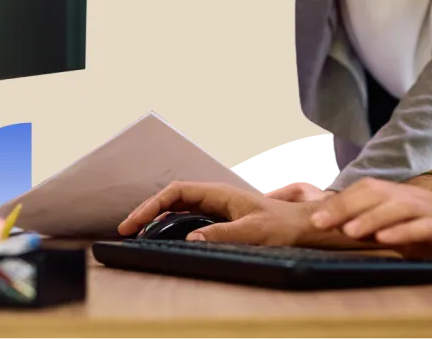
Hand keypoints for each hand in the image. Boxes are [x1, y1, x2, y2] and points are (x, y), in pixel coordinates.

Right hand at [118, 182, 343, 247]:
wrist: (304, 226)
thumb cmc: (282, 226)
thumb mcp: (253, 231)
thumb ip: (222, 234)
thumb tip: (191, 238)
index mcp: (220, 193)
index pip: (176, 192)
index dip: (151, 205)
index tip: (133, 222)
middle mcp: (217, 197)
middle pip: (173, 198)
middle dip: (148, 210)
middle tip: (127, 230)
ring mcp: (219, 207)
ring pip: (180, 207)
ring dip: (158, 217)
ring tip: (138, 233)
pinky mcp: (222, 218)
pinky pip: (190, 216)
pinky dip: (172, 224)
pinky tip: (164, 236)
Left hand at [308, 178, 431, 282]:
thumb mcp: (414, 236)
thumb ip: (387, 230)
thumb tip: (350, 234)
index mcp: (408, 199)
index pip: (368, 190)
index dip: (340, 201)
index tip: (316, 218)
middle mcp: (419, 199)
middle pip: (377, 192)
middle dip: (345, 206)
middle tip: (319, 223)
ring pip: (397, 207)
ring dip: (370, 217)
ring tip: (348, 231)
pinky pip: (424, 227)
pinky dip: (403, 232)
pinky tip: (385, 239)